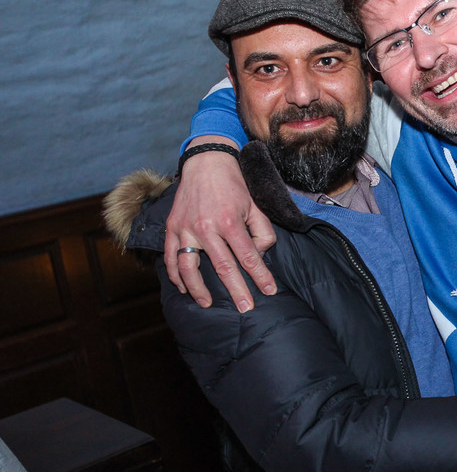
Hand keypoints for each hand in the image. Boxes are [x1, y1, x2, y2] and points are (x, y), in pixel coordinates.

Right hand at [164, 137, 276, 311]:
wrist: (206, 162)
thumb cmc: (235, 185)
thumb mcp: (256, 205)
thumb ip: (262, 232)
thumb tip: (259, 255)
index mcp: (230, 222)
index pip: (248, 257)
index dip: (260, 277)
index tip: (269, 291)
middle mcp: (206, 228)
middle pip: (223, 268)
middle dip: (236, 290)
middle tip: (245, 308)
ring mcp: (186, 228)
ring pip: (190, 267)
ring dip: (199, 289)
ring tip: (208, 303)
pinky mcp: (172, 227)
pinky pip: (171, 256)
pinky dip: (175, 274)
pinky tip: (183, 288)